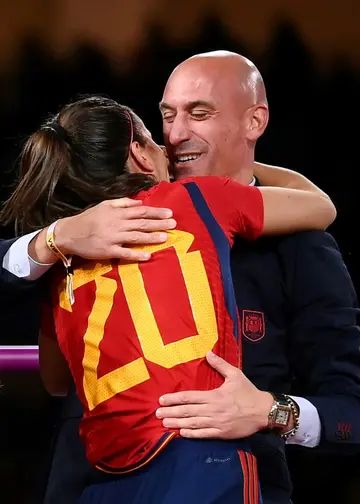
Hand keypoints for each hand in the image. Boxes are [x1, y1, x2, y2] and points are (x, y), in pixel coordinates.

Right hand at [55, 198, 175, 260]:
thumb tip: (140, 202)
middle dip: (159, 223)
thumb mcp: (104, 205)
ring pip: (136, 237)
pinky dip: (136, 254)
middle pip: (142, 223)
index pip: (141, 211)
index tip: (170, 213)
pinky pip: (124, 253)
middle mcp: (117, 224)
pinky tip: (148, 255)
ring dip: (151, 237)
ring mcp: (113, 238)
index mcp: (117, 212)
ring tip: (165, 237)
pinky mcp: (108, 251)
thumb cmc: (88, 218)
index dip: (156, 212)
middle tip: (174, 224)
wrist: (69, 233)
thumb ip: (123, 203)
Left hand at [156, 351, 273, 438]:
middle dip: (171, 412)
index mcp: (214, 395)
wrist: (263, 412)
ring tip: (164, 423)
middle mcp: (213, 410)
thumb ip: (220, 365)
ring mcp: (217, 423)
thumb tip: (207, 353)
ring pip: (193, 424)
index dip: (174, 398)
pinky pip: (204, 435)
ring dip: (177, 423)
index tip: (162, 399)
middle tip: (157, 413)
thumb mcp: (235, 374)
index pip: (189, 397)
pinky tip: (181, 433)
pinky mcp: (222, 434)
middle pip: (187, 411)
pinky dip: (192, 434)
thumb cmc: (248, 392)